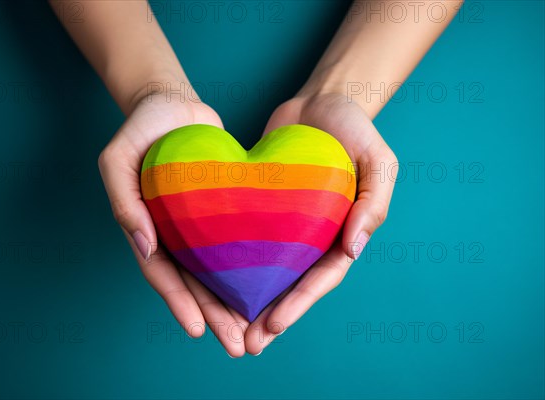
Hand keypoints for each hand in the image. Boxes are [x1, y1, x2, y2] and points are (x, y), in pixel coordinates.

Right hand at [98, 92, 248, 356]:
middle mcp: (174, 233)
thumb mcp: (117, 161)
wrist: (171, 104)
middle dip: (214, 315)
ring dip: (234, 301)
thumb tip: (144, 247)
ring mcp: (198, 225)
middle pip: (194, 282)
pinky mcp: (223, 209)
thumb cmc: (140, 130)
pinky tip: (271, 283)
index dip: (179, 302)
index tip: (198, 330)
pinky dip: (249, 265)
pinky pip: (237, 241)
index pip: (163, 273)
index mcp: (146, 228)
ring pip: (218, 270)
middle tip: (237, 345)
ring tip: (255, 329)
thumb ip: (124, 203)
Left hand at [244, 93, 397, 354]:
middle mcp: (314, 235)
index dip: (300, 303)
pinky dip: (234, 262)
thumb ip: (373, 204)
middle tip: (246, 344)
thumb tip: (354, 251)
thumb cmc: (355, 129)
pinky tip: (210, 278)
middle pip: (292, 283)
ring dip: (251, 299)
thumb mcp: (377, 161)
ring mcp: (288, 224)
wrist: (321, 101)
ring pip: (268, 269)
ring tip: (227, 326)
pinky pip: (248, 238)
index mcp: (343, 232)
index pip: (322, 277)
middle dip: (272, 315)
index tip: (273, 325)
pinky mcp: (263, 207)